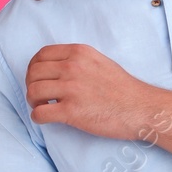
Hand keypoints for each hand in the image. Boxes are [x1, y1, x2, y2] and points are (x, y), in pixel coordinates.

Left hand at [25, 44, 167, 140]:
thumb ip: (77, 60)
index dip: (33, 67)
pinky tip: (45, 119)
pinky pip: (40, 113)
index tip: (36, 77)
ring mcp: (71, 89)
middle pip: (34, 73)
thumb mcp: (99, 61)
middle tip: (38, 95)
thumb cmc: (122, 88)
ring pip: (33, 92)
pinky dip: (37, 117)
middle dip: (31, 84)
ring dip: (32, 101)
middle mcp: (73, 68)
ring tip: (41, 106)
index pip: (41, 55)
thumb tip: (55, 67)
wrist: (140, 108)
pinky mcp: (71, 112)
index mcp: (79, 53)